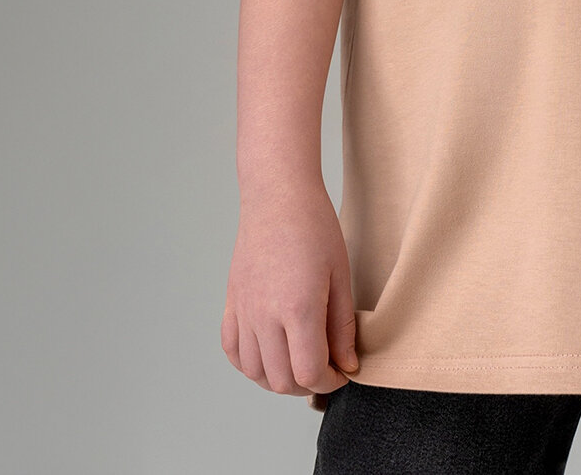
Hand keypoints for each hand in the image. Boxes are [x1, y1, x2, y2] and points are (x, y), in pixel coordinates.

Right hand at [221, 184, 359, 406]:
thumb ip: (343, 326)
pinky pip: (232, 351)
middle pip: (281, 381)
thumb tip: (348, 364)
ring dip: (279, 379)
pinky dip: (250, 363)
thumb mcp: (340, 275)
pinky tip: (270, 352)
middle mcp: (265, 316)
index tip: (343, 372)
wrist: (278, 196)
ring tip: (300, 361)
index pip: (309, 373)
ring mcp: (244, 311)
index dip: (330, 382)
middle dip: (308, 384)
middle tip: (326, 368)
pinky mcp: (232, 303)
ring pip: (255, 372)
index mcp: (298, 309)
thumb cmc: (314, 227)